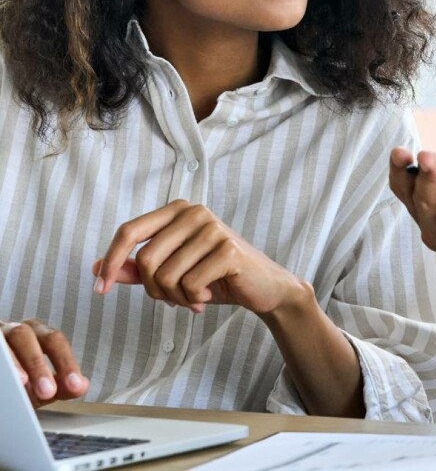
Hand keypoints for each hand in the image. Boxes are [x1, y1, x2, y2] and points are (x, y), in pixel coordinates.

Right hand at [1, 320, 88, 407]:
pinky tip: (3, 378)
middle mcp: (18, 331)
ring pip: (7, 340)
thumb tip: (81, 386)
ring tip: (22, 382)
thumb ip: (59, 386)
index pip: (55, 342)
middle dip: (39, 364)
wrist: (1, 380)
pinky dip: (1, 360)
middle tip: (47, 391)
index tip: (75, 386)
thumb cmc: (17, 379)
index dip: (66, 363)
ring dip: (16, 363)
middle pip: (30, 338)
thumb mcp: (37, 385)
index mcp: (38, 335)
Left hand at [93, 199, 303, 315]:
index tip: (100, 289)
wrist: (263, 288)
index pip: (129, 230)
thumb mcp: (173, 271)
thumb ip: (137, 267)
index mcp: (178, 210)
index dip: (110, 260)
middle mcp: (194, 212)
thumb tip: (97, 266)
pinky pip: (190, 285)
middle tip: (174, 298)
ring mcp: (213, 229)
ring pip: (166, 276)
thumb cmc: (216, 277)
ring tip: (194, 297)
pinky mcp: (228, 250)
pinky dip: (194, 300)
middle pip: (145, 259)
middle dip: (154, 290)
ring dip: (176, 298)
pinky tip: (209, 296)